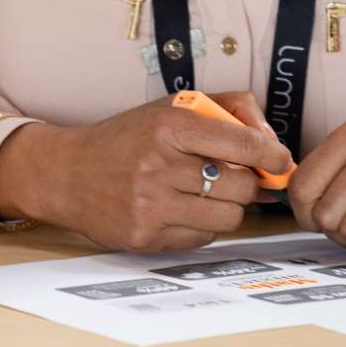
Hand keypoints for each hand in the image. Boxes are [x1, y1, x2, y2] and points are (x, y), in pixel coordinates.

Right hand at [0, 92, 294, 253]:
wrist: (65, 173)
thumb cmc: (125, 139)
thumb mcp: (170, 108)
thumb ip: (229, 110)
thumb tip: (272, 143)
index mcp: (167, 127)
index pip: (242, 144)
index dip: (272, 155)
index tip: (281, 160)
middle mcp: (158, 167)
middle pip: (241, 186)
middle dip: (248, 182)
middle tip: (235, 176)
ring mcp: (150, 207)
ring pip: (229, 218)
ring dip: (228, 207)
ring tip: (207, 194)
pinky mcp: (145, 237)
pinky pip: (203, 239)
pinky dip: (203, 225)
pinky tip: (181, 210)